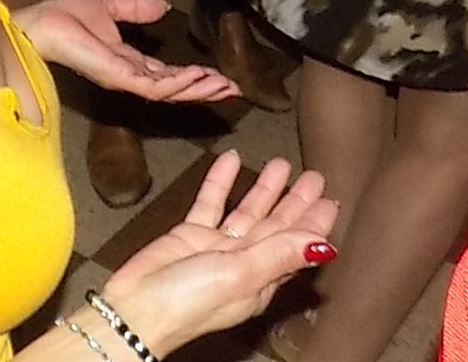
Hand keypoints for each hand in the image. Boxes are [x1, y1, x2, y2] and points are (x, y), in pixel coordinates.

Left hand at [16, 0, 237, 104]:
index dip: (194, 76)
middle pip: (175, 88)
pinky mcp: (119, 78)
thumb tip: (164, 5)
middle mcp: (130, 75)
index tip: (220, 76)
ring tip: (224, 85)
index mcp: (129, 61)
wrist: (41, 21)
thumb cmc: (65, 15)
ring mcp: (125, 80)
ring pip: (170, 91)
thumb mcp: (110, 5)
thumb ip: (136, 8)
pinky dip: (178, 82)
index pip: (168, 74)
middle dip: (204, 88)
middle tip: (233, 88)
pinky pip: (154, 86)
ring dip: (198, 88)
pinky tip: (198, 75)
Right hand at [101, 151, 337, 353]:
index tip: (331, 199)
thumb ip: (279, 254)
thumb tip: (325, 246)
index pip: (296, 246)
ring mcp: (217, 247)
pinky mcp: (190, 234)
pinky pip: (211, 203)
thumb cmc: (189, 302)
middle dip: (295, 201)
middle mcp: (244, 262)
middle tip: (313, 175)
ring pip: (247, 211)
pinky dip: (221, 182)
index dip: (314, 223)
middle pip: (276, 226)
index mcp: (262, 279)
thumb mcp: (241, 275)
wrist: (137, 307)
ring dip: (264, 188)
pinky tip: (230, 159)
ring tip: (279, 163)